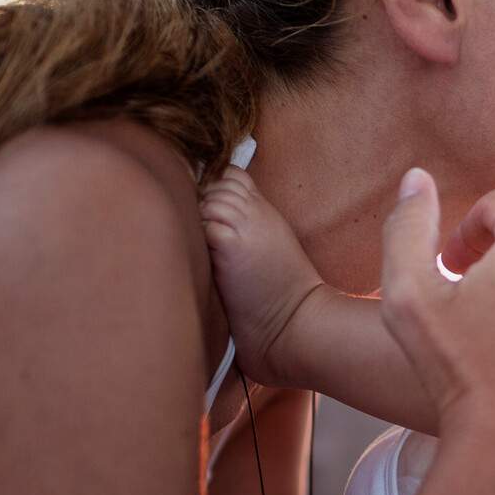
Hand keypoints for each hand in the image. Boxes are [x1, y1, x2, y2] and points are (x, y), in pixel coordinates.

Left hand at [199, 165, 324, 388]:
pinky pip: (202, 223)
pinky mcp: (231, 245)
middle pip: (216, 182)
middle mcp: (257, 211)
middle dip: (202, 201)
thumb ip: (248, 225)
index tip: (209, 213)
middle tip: (201, 235)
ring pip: (207, 199)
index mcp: (266, 210)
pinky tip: (202, 258)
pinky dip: (196, 236)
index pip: (232, 175)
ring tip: (203, 250)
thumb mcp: (271, 245)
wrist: (298, 320)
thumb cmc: (281, 293)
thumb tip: (212, 221)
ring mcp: (245, 225)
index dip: (215, 186)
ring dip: (197, 219)